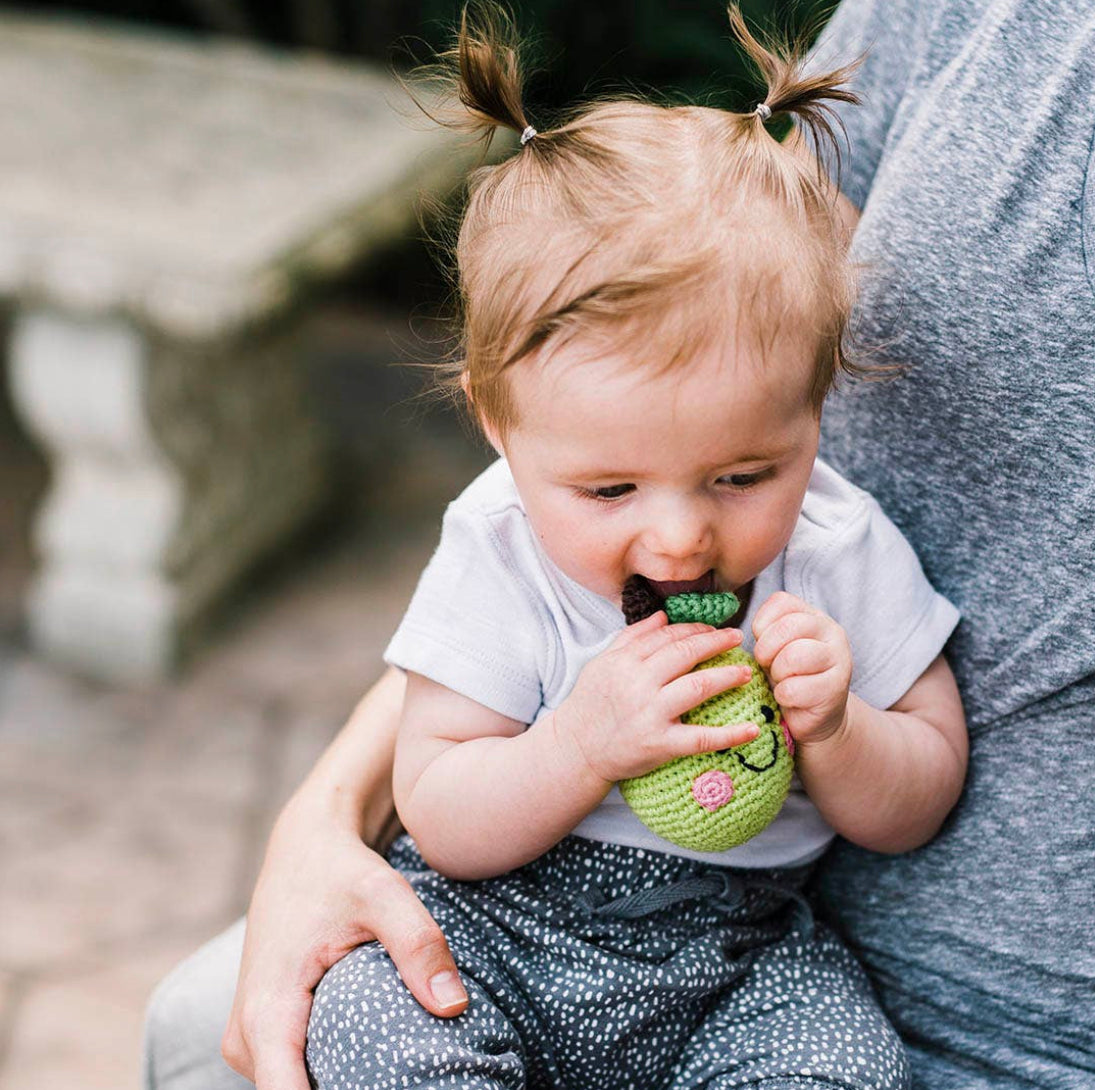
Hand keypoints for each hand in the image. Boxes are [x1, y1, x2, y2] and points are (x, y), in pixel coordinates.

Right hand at [220, 794, 466, 1089]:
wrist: (305, 846)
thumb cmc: (341, 868)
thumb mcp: (385, 895)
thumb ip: (418, 946)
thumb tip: (454, 1006)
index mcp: (268, 1010)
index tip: (384, 1087)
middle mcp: (247, 1035)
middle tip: (408, 1076)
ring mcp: (249, 1037)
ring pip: (292, 1089)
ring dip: (340, 1084)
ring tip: (396, 1072)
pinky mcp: (262, 1031)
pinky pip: (291, 1074)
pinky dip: (328, 1073)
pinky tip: (372, 1062)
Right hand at [551, 611, 759, 783]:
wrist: (575, 749)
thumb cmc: (590, 704)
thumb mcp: (603, 663)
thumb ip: (632, 637)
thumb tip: (663, 616)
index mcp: (625, 661)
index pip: (667, 636)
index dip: (695, 628)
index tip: (714, 628)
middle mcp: (638, 684)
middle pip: (685, 654)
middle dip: (716, 642)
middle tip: (738, 638)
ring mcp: (650, 714)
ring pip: (697, 687)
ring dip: (727, 677)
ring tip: (746, 672)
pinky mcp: (660, 744)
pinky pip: (701, 738)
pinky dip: (730, 735)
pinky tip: (753, 729)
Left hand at [752, 592, 852, 745]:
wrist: (814, 718)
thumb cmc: (787, 678)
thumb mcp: (773, 649)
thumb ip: (763, 632)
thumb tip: (728, 633)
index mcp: (813, 616)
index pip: (781, 602)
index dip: (762, 626)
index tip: (763, 645)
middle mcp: (831, 632)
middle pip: (787, 627)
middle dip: (766, 650)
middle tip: (768, 666)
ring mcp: (838, 660)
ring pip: (793, 656)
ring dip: (777, 674)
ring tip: (782, 681)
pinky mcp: (835, 689)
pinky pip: (794, 689)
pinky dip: (783, 697)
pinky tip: (790, 699)